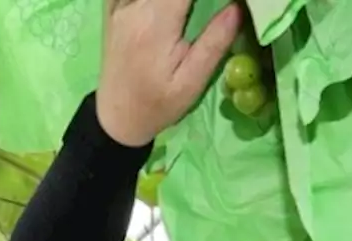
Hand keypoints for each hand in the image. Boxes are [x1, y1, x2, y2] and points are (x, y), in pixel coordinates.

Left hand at [96, 0, 240, 146]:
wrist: (117, 118)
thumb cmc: (158, 104)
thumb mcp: (192, 82)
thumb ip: (215, 42)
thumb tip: (239, 7)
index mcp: (156, 23)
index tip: (227, 2)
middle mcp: (134, 7)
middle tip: (204, 7)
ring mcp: (119, 6)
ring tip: (189, 9)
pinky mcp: (112, 11)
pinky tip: (162, 7)